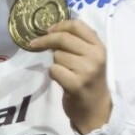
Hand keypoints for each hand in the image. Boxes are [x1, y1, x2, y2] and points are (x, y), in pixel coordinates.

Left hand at [29, 19, 111, 134]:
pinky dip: (53, 74)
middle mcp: (95, 56)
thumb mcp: (91, 58)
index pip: (77, 25)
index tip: (47, 30)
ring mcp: (87, 70)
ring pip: (57, 55)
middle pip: (63, 38)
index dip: (59, 25)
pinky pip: (54, 70)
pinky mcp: (76, 84)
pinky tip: (62, 80)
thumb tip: (52, 29)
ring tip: (65, 72)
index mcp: (99, 47)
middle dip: (45, 40)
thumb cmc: (89, 81)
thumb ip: (78, 42)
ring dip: (55, 63)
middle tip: (34, 44)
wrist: (95, 109)